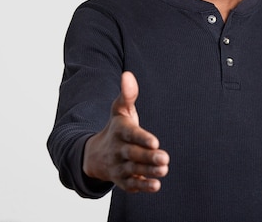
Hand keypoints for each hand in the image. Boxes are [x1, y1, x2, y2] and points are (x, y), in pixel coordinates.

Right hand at [82, 71, 169, 191]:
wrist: (96, 155)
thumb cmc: (117, 128)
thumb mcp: (120, 110)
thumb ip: (127, 94)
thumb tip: (128, 74)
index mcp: (119, 131)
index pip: (130, 135)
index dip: (142, 138)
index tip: (155, 142)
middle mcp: (118, 150)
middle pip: (133, 154)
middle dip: (148, 157)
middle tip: (165, 158)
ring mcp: (119, 167)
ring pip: (134, 170)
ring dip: (148, 171)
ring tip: (164, 170)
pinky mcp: (122, 180)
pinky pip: (131, 185)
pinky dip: (143, 186)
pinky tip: (156, 185)